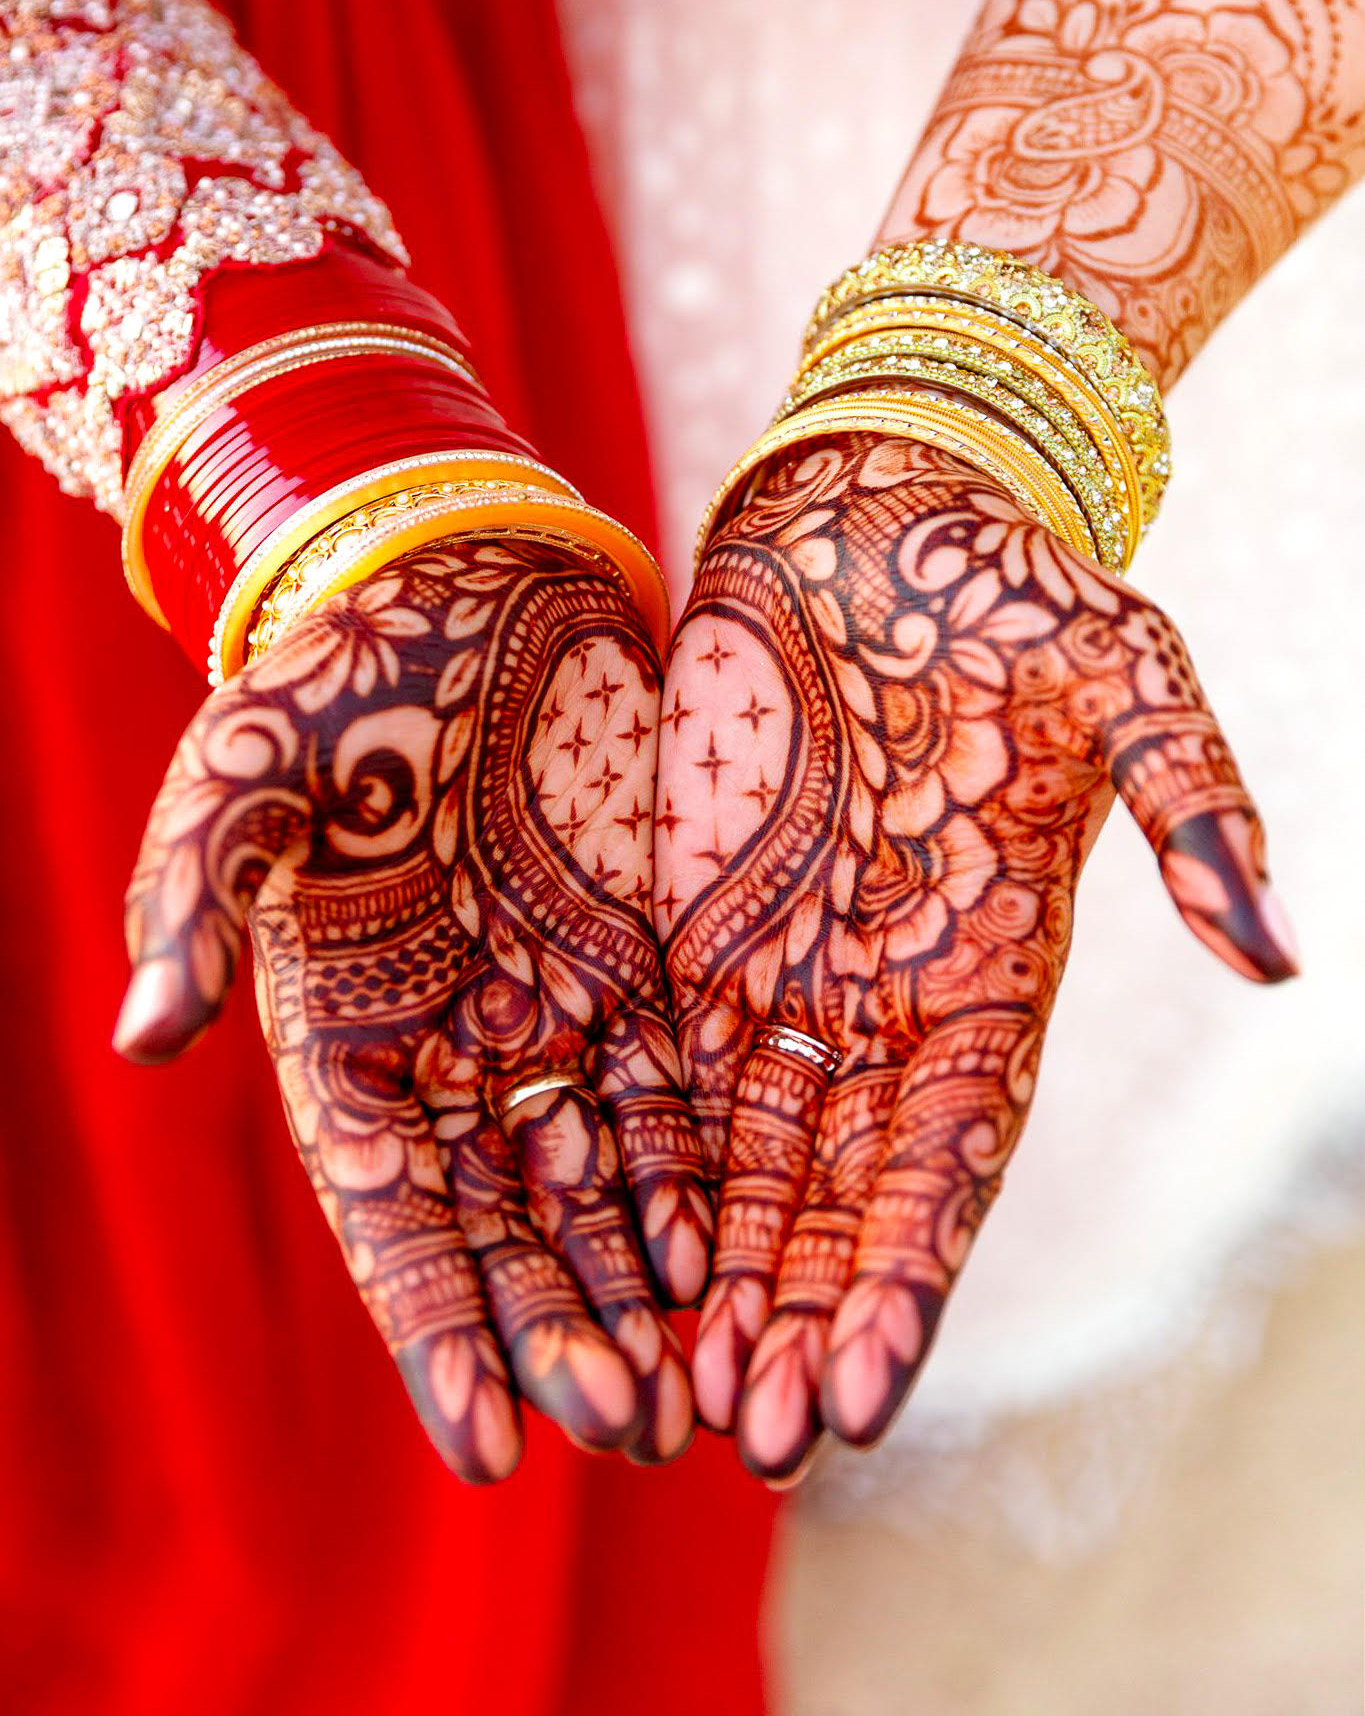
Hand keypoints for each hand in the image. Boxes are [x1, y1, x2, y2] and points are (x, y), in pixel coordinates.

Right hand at [115, 538, 709, 1481]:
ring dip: (640, 1294)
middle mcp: (448, 1056)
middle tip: (633, 1430)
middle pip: (510, 1230)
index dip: (437, 1332)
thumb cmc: (347, 673)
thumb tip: (142, 1033)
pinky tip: (734, 1257)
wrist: (472, 582)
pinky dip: (695, 1184)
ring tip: (698, 1394)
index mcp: (343, 1040)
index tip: (490, 1443)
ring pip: (598, 1190)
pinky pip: (673, 1102)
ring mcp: (548, 1020)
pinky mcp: (637, 972)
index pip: (390, 1220)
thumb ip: (199, 889)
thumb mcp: (254, 765)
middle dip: (565, 1336)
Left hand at [656, 435, 1294, 1481]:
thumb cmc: (1008, 584)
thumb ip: (1189, 805)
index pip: (952, 1150)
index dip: (911, 1269)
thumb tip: (1270, 949)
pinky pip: (673, 1068)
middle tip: (760, 1436)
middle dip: (806, 1311)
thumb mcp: (1126, 675)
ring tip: (686, 1395)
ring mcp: (791, 968)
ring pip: (755, 1158)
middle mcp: (890, 994)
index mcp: (995, 961)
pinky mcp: (700, 924)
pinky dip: (654, 1168)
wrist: (874, 510)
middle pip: (844, 1188)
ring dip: (728, 1276)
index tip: (865, 1383)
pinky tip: (622, 1258)